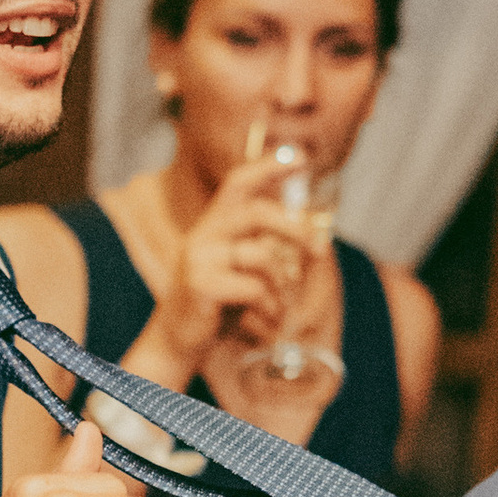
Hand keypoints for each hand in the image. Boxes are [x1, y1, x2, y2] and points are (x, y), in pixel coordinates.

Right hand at [147, 154, 318, 379]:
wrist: (178, 339)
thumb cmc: (217, 303)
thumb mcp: (240, 270)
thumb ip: (263, 248)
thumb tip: (310, 238)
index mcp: (214, 224)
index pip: (238, 183)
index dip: (268, 167)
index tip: (300, 157)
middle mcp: (204, 233)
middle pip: (257, 212)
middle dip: (295, 228)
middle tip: (320, 249)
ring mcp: (200, 257)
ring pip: (262, 257)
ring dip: (283, 287)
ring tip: (281, 308)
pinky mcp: (201, 284)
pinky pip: (255, 288)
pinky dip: (271, 307)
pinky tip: (268, 320)